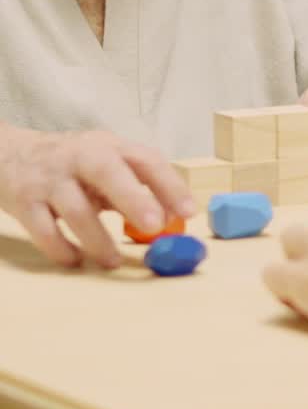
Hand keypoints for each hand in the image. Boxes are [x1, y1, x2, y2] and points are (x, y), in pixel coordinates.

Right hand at [0, 125, 194, 268]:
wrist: (8, 154)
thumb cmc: (70, 164)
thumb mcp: (103, 164)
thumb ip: (134, 186)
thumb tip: (172, 218)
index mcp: (108, 147)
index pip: (144, 159)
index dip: (169, 184)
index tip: (188, 211)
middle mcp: (80, 157)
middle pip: (106, 171)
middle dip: (132, 198)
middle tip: (154, 225)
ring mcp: (50, 178)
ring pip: (74, 209)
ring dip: (97, 239)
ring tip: (113, 261)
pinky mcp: (24, 201)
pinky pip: (44, 230)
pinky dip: (61, 249)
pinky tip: (74, 260)